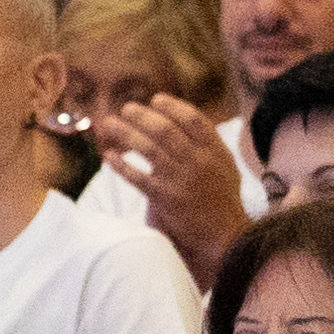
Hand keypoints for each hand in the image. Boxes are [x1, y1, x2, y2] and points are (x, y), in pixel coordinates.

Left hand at [101, 90, 249, 275]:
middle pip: (165, 130)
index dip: (172, 106)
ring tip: (109, 123)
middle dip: (142, 116)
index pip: (193, 119)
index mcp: (214, 151)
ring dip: (125, 133)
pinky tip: (109, 156)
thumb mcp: (224, 165)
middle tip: (127, 108)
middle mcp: (198, 161)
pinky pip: (136, 177)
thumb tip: (183, 119)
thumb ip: (207, 143)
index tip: (155, 99)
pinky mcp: (164, 198)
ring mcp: (180, 179)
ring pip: (148, 148)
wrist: (225, 234)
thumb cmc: (222, 197)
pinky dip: (120, 165)